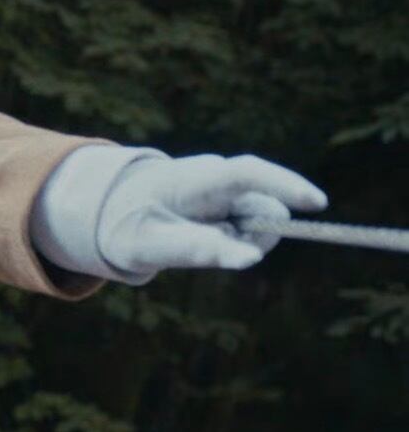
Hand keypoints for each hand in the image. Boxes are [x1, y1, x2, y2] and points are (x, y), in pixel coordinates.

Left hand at [97, 154, 327, 278]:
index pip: (247, 173)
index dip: (285, 184)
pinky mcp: (233, 199)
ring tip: (196, 239)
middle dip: (254, 236)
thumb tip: (251, 259)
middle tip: (209, 247)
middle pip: (267, 209)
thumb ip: (197, 250)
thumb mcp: (150, 245)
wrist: (114, 207)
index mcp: (193, 178)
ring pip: (263, 222)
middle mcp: (217, 175)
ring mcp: (227, 186)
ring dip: (241, 241)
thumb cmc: (129, 225)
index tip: (318, 203)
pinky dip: (236, 241)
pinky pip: (252, 228)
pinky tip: (206, 236)